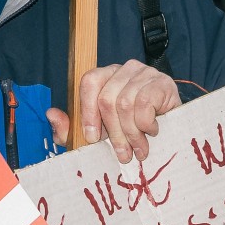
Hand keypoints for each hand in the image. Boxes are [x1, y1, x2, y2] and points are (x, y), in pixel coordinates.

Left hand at [46, 61, 181, 164]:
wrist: (173, 131)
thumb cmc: (131, 130)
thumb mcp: (99, 133)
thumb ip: (71, 128)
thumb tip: (51, 115)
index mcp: (107, 75)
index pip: (90, 81)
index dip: (87, 111)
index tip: (93, 138)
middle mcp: (125, 69)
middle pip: (107, 98)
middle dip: (113, 133)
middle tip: (122, 155)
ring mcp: (146, 73)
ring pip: (126, 104)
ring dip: (131, 134)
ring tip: (138, 151)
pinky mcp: (163, 83)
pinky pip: (145, 104)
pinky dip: (146, 125)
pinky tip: (152, 132)